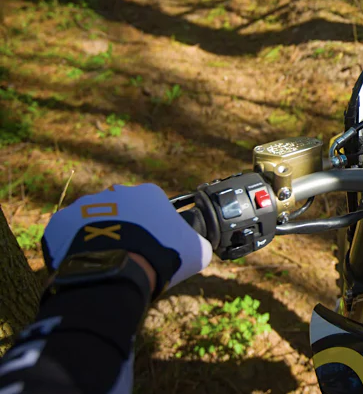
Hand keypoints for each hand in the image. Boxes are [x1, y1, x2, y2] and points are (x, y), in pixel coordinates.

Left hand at [43, 184, 211, 294]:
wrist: (117, 271)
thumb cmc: (161, 257)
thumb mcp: (197, 250)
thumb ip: (198, 241)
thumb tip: (200, 244)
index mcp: (148, 194)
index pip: (151, 206)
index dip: (153, 227)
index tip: (153, 245)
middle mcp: (116, 192)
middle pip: (121, 210)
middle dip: (124, 227)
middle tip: (128, 252)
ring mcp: (86, 204)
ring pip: (93, 219)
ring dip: (98, 234)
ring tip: (104, 259)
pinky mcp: (62, 221)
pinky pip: (68, 233)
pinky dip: (74, 246)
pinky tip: (84, 262)